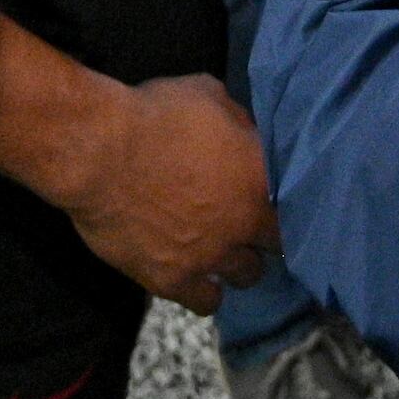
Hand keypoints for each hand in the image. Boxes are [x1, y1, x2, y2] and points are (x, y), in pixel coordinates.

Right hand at [56, 72, 277, 312]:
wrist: (101, 153)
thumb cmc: (156, 114)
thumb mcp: (211, 96)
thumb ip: (238, 122)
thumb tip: (247, 135)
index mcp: (258, 179)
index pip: (296, 206)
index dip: (283, 205)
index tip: (271, 200)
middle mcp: (243, 225)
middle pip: (274, 247)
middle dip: (262, 235)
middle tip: (245, 224)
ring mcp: (209, 257)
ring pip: (245, 277)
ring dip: (237, 264)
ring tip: (223, 252)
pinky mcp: (171, 281)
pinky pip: (205, 302)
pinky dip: (205, 291)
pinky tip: (198, 278)